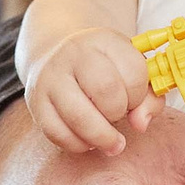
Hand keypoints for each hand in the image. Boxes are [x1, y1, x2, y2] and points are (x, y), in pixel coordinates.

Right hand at [25, 27, 158, 154]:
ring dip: (102, 137)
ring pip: (79, 117)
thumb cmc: (104, 68)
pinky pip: (58, 133)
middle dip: (119, 113)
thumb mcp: (132, 70)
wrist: (57, 54)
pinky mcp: (35, 102)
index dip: (140, 95)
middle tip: (119, 117)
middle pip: (106, 91)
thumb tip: (140, 124)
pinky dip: (78, 145)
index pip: (134, 72)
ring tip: (111, 142)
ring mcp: (50, 77)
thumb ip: (149, 98)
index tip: (135, 99)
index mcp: (104, 40)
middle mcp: (74, 53)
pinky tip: (88, 141)